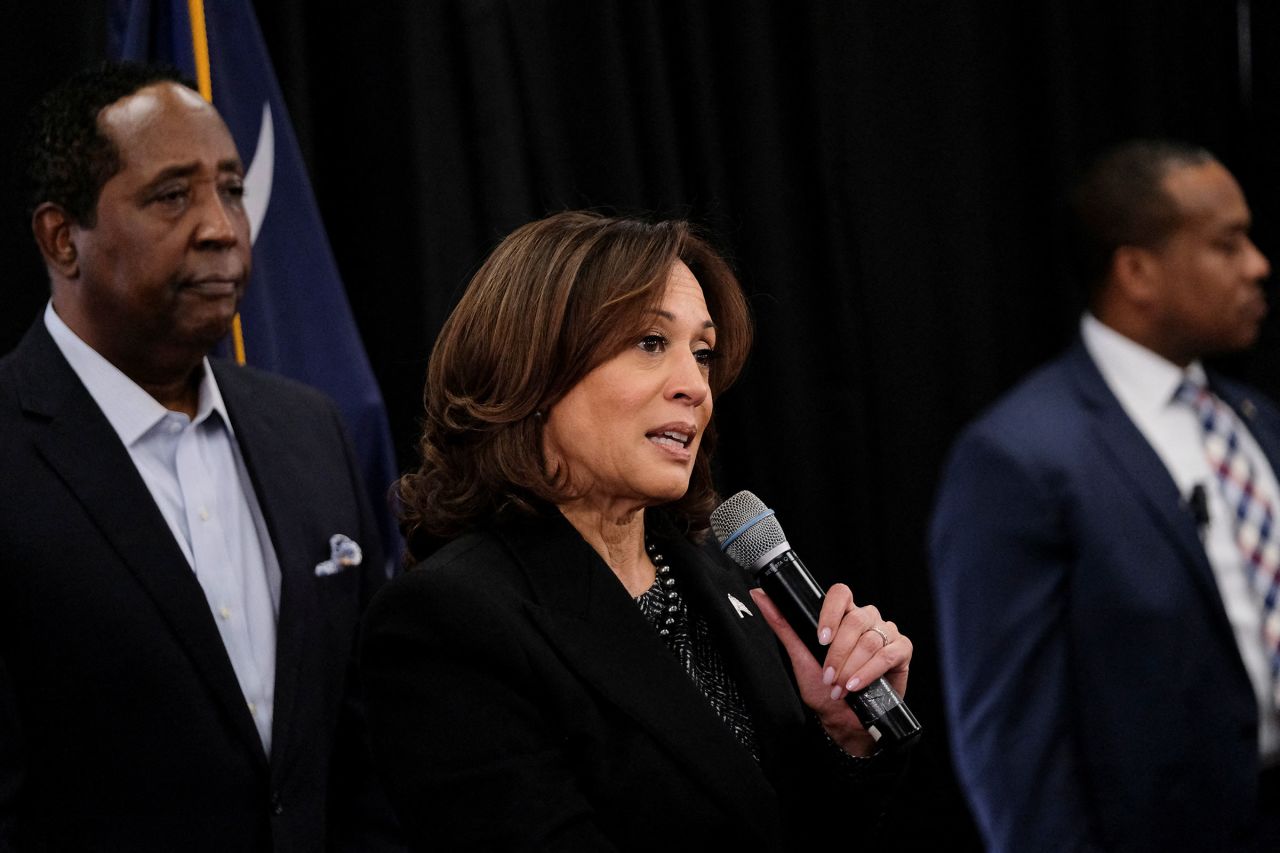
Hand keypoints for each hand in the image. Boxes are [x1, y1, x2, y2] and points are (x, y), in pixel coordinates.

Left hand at [750, 584, 911, 755]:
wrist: (844, 720)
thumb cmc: (822, 689)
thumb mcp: (799, 656)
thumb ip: (782, 624)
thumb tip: (759, 594)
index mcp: (842, 616)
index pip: (841, 593)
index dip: (831, 612)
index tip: (820, 639)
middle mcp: (865, 620)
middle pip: (856, 619)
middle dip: (838, 653)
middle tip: (828, 676)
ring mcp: (885, 633)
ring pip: (871, 639)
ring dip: (852, 668)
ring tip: (841, 687)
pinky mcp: (902, 651)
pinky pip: (890, 653)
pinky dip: (871, 671)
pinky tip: (857, 685)